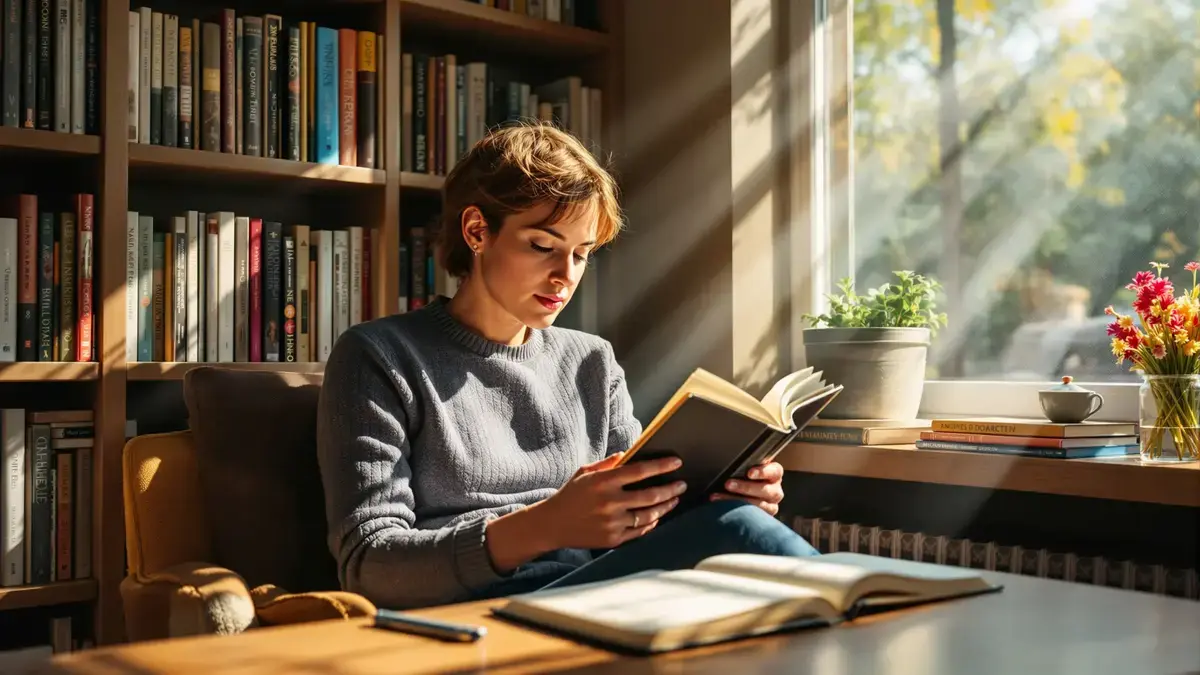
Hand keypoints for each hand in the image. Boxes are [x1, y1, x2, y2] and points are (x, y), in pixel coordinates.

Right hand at [536, 453, 687, 549]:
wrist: (552, 524)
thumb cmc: (569, 495)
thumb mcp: (584, 473)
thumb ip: (607, 464)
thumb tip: (628, 454)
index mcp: (603, 482)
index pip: (640, 471)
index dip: (661, 466)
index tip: (677, 463)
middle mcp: (610, 502)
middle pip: (650, 495)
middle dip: (670, 489)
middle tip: (682, 485)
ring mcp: (612, 522)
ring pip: (649, 515)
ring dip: (665, 506)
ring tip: (674, 500)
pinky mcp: (613, 539)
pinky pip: (640, 531)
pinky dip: (652, 523)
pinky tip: (658, 516)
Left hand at [711, 461, 784, 515]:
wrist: (739, 493)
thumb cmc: (742, 475)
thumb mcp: (744, 467)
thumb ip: (743, 464)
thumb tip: (728, 457)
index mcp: (774, 474)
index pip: (775, 471)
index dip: (763, 472)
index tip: (749, 473)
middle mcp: (775, 490)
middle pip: (767, 490)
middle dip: (746, 487)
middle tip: (727, 484)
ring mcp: (770, 505)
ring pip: (760, 505)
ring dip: (737, 501)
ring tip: (718, 497)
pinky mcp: (763, 517)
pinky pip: (753, 517)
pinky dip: (737, 512)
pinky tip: (723, 508)